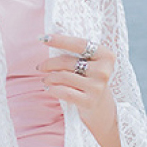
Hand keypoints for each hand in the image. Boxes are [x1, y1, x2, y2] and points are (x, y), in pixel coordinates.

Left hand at [36, 32, 123, 146]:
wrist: (101, 108)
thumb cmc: (90, 80)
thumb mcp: (90, 64)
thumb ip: (76, 53)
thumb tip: (48, 40)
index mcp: (106, 56)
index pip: (79, 44)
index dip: (60, 40)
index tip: (44, 38)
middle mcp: (104, 70)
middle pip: (68, 61)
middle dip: (49, 63)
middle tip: (40, 66)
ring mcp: (97, 87)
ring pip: (63, 76)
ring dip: (49, 77)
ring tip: (45, 79)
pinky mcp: (89, 101)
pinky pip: (64, 92)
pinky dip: (53, 89)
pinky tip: (49, 88)